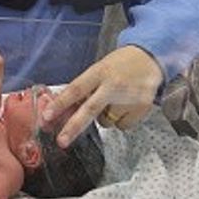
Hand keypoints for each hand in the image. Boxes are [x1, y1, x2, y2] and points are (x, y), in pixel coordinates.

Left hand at [44, 45, 162, 147]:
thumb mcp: (100, 69)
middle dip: (73, 127)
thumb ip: (84, 88)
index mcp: (100, 72)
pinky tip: (126, 105)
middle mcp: (114, 85)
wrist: (150, 58)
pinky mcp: (141, 108)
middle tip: (61, 141)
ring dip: (104, 117)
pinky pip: (121, 126)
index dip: (61, 103)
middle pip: (90, 109)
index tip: (47, 116)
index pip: (76, 89)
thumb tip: (62, 111)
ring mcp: (129, 97)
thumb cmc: (120, 65)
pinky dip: (120, 120)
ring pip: (105, 121)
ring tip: (114, 100)